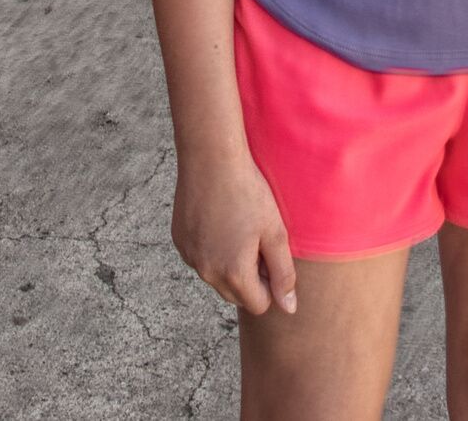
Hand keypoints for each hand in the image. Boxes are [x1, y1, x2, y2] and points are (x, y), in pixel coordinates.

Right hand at [171, 149, 296, 315]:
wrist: (211, 159)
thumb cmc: (248, 193)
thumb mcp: (275, 233)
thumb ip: (283, 275)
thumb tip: (288, 309)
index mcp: (233, 274)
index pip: (258, 304)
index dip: (269, 282)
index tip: (269, 253)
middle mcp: (207, 272)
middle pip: (236, 295)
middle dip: (249, 277)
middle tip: (255, 240)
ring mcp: (189, 257)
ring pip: (216, 277)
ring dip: (229, 264)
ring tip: (237, 226)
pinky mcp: (179, 241)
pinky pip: (201, 259)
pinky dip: (211, 249)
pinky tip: (218, 220)